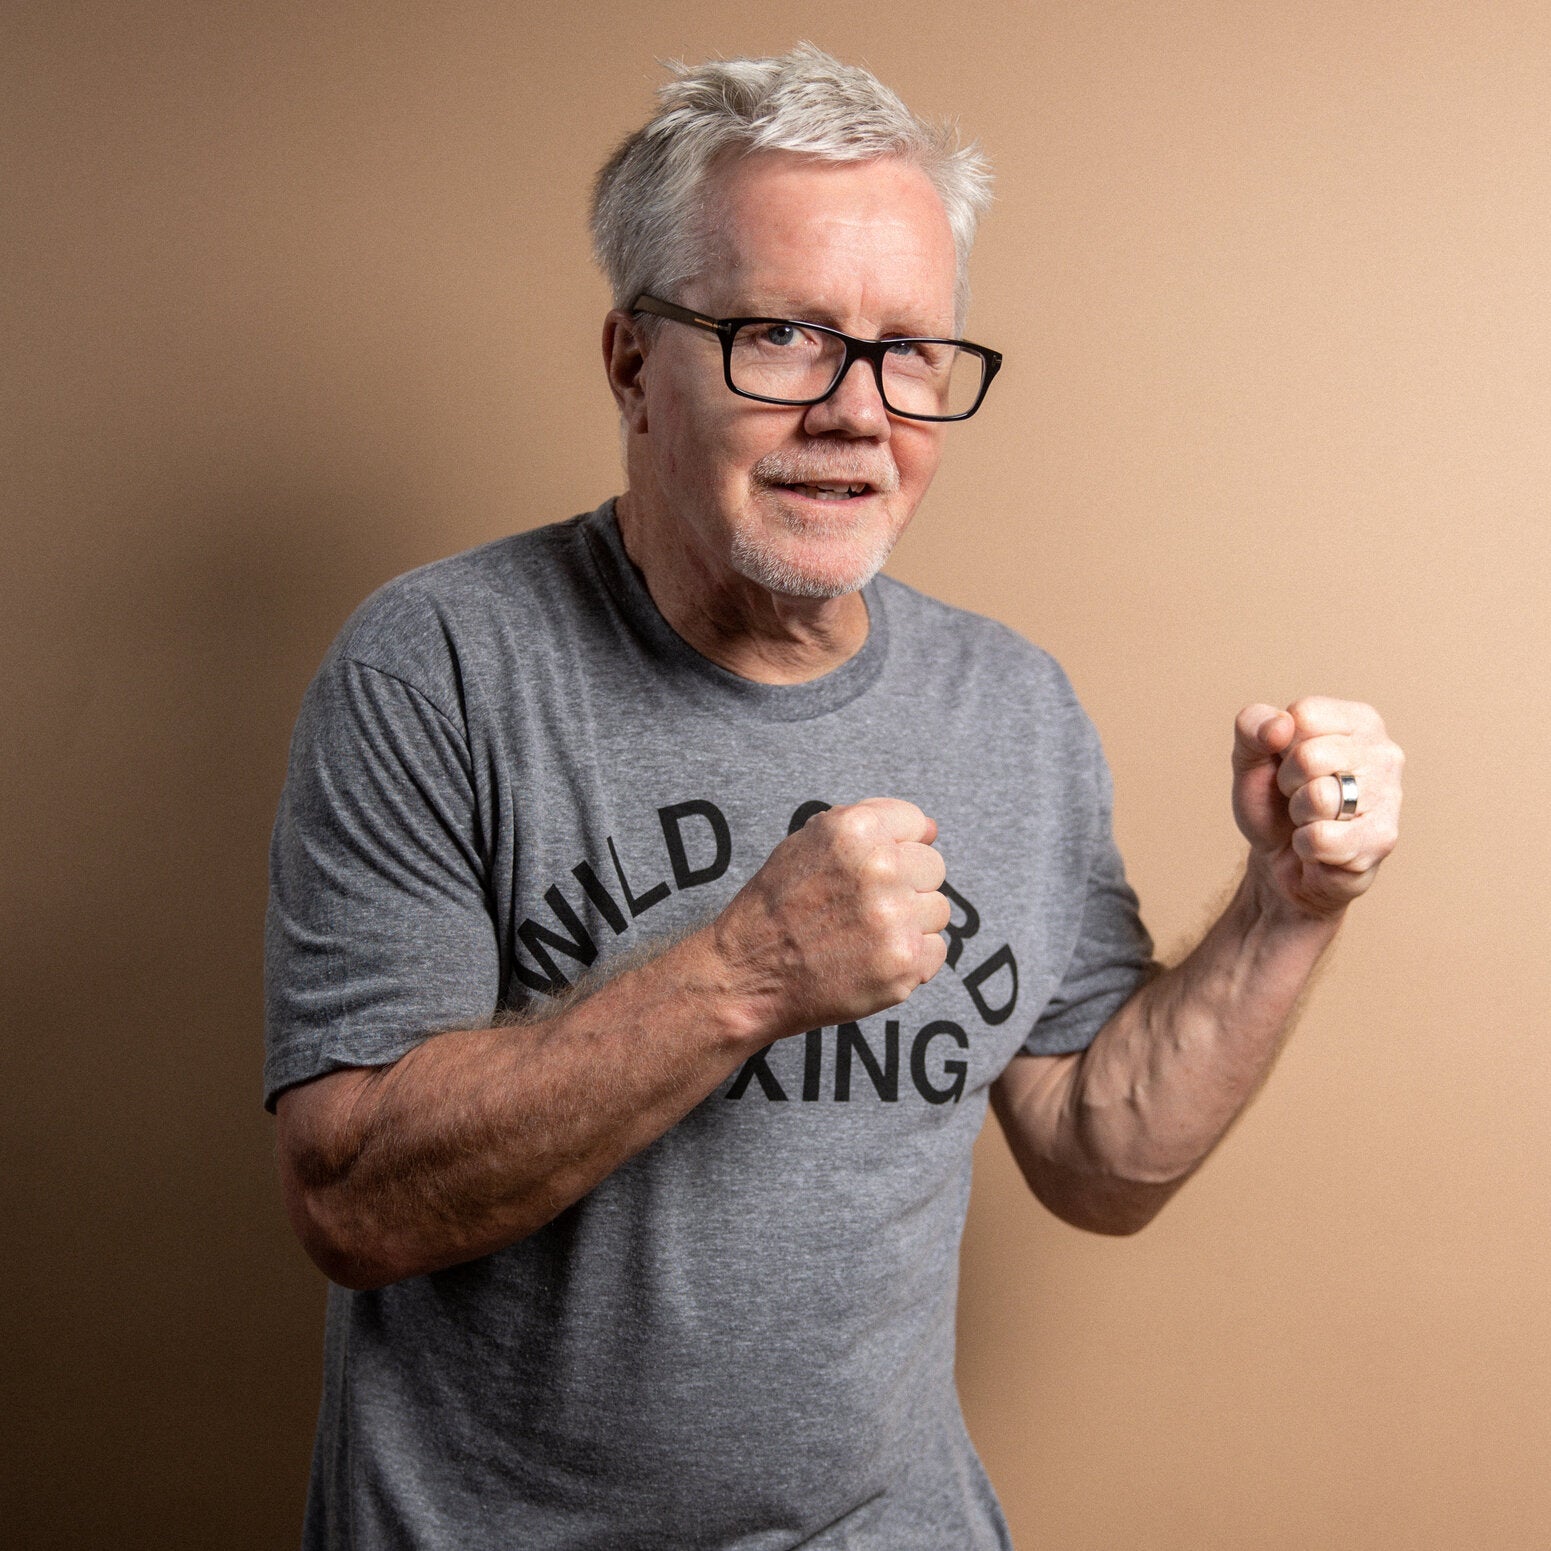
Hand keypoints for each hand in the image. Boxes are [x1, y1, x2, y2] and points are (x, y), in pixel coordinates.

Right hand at [709, 798, 950, 1038]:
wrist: (748, 973)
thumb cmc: (777, 906)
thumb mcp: (807, 842)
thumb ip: (867, 824)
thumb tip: (931, 828)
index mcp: (856, 829)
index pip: (917, 823)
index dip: (897, 847)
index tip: (876, 869)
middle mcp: (880, 869)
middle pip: (933, 867)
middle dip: (907, 885)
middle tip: (865, 907)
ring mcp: (895, 919)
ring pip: (938, 910)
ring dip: (910, 922)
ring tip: (865, 934)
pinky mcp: (904, 964)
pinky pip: (937, 951)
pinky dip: (911, 959)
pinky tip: (872, 959)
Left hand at [1232, 697, 1403, 917]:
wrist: (1280, 861)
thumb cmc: (1274, 801)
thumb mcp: (1250, 757)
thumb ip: (1252, 726)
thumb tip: (1279, 725)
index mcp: (1357, 721)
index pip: (1303, 715)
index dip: (1279, 744)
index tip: (1287, 763)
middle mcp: (1384, 753)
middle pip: (1309, 757)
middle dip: (1288, 784)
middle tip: (1297, 796)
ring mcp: (1389, 797)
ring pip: (1318, 798)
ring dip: (1299, 815)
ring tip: (1310, 819)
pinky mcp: (1382, 840)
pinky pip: (1321, 839)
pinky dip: (1305, 846)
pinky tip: (1320, 847)